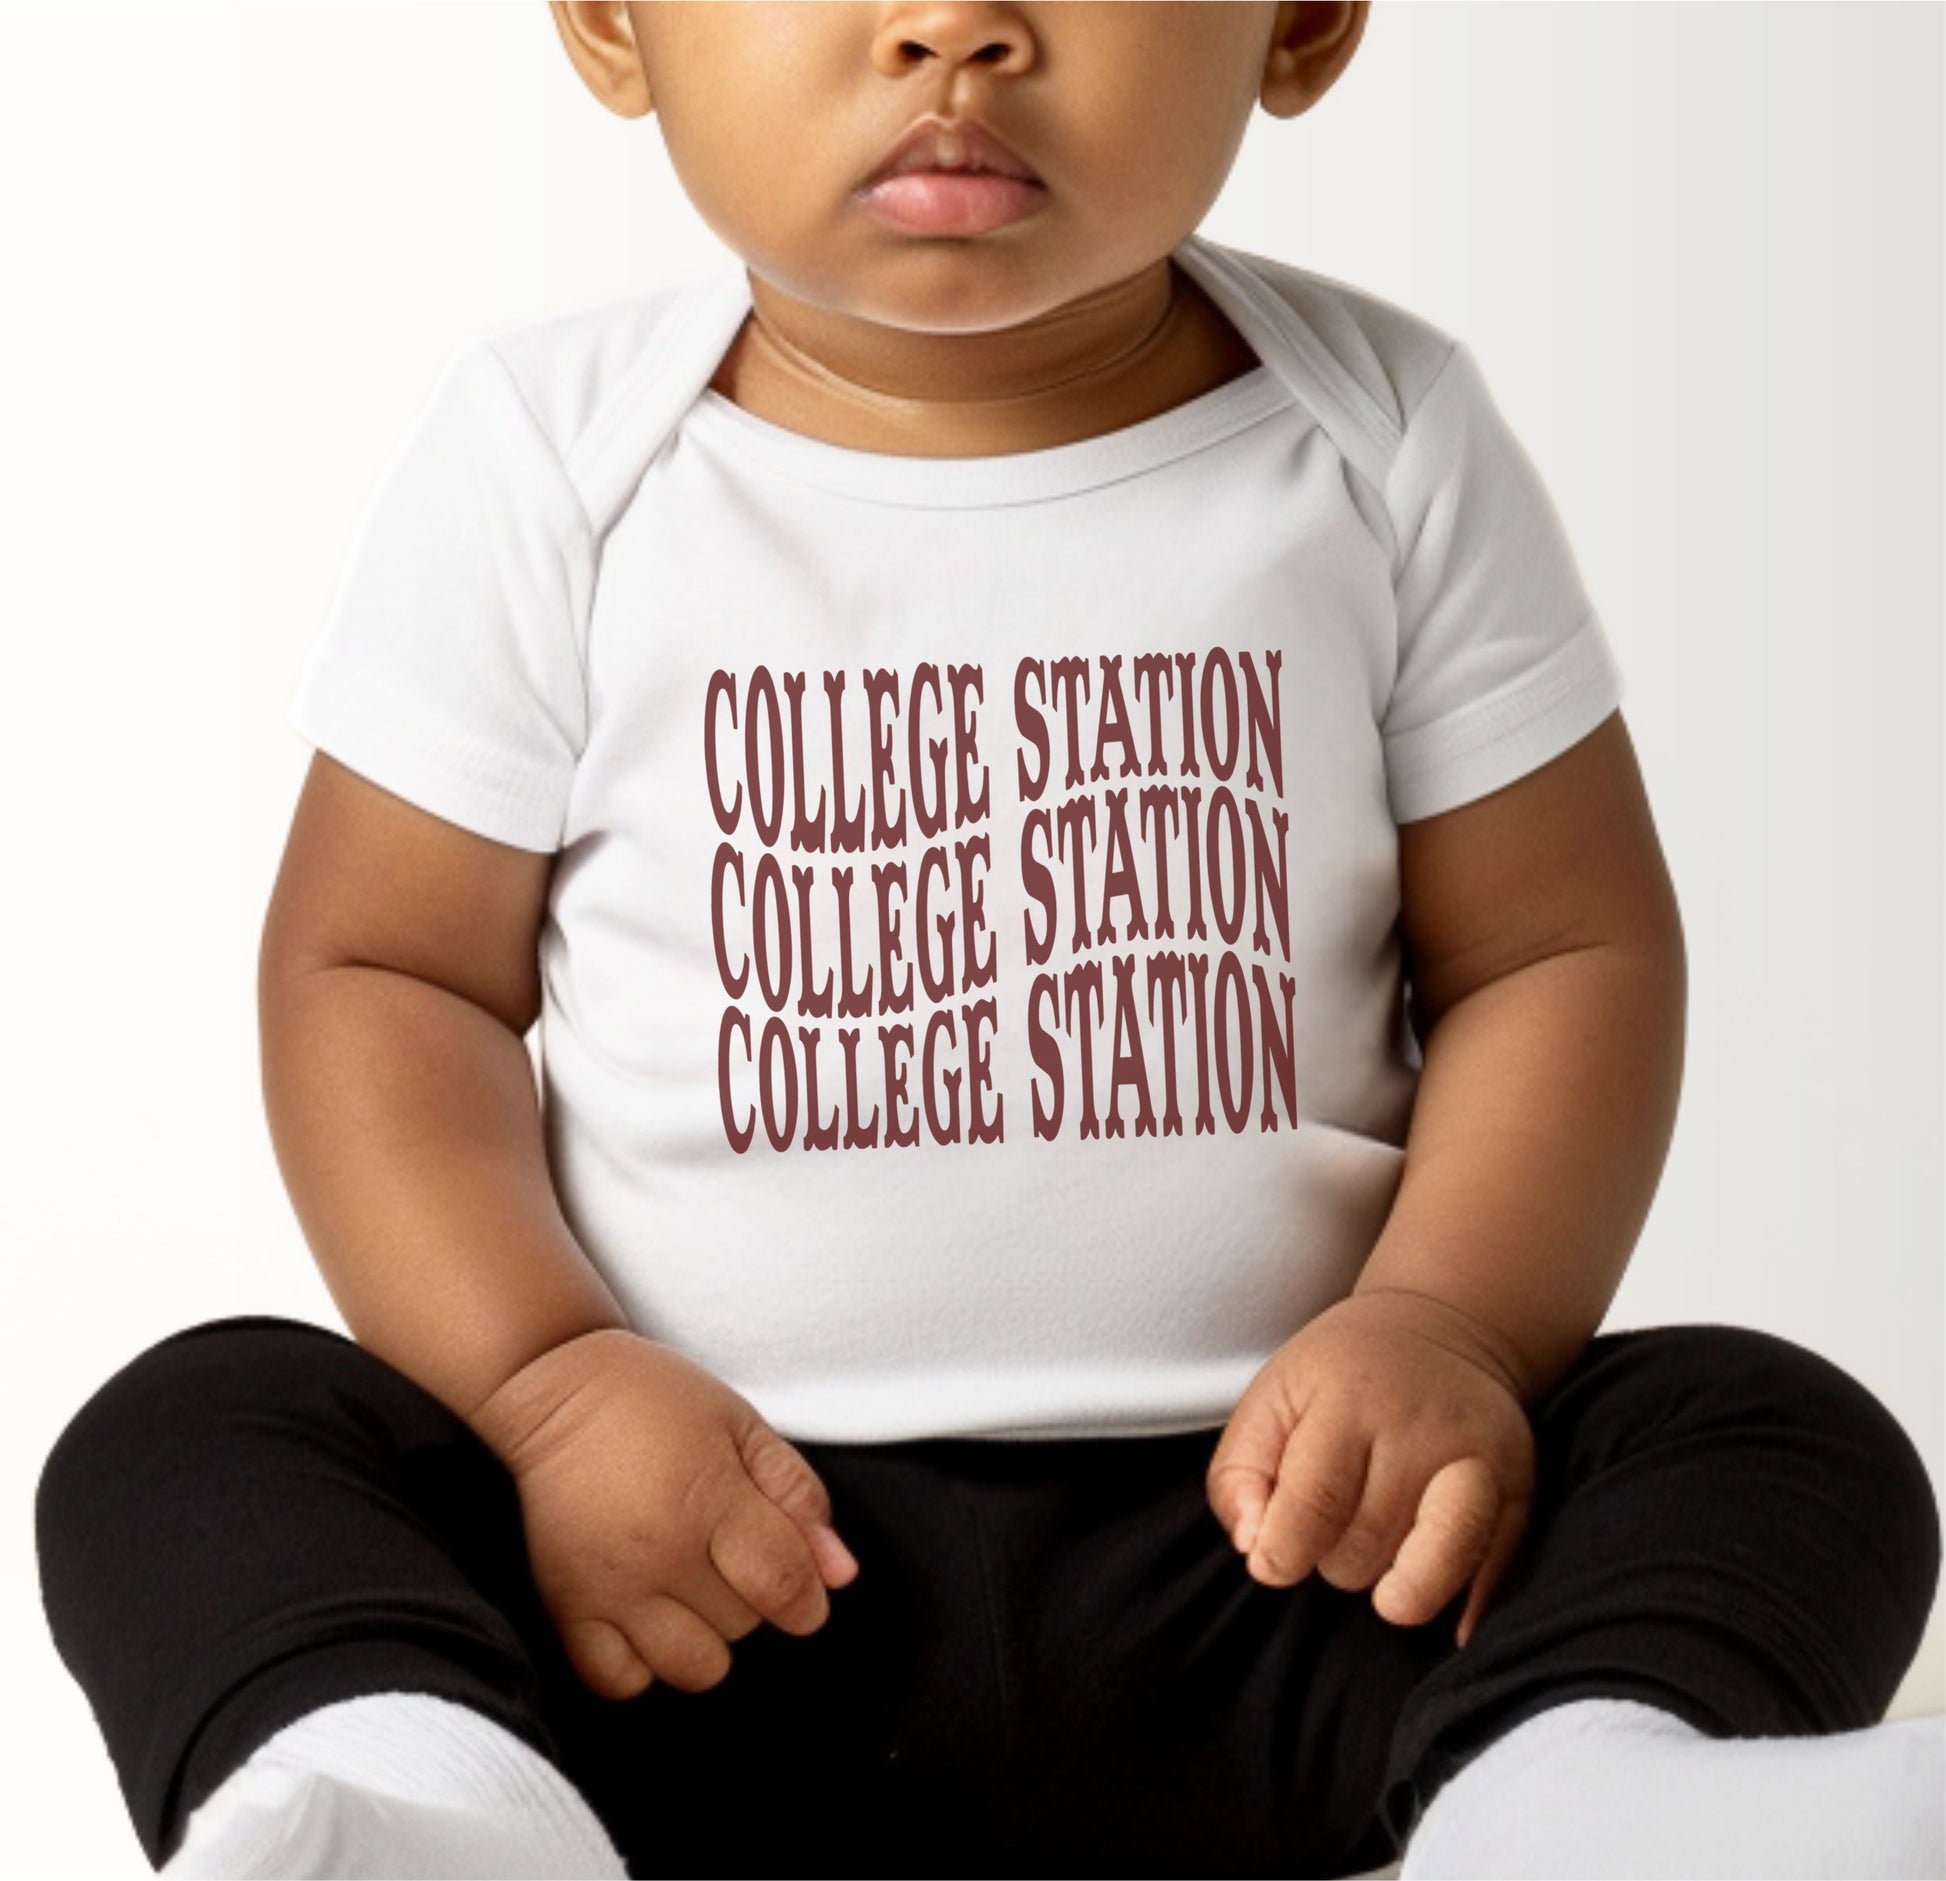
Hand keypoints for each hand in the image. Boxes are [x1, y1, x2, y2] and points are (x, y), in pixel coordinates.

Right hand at [471, 1328, 860, 1699]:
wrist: (556, 1391)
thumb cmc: (657, 1400)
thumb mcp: (744, 1425)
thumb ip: (798, 1496)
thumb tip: (840, 1573)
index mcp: (710, 1498)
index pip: (784, 1584)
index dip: (808, 1595)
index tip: (801, 1586)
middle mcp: (660, 1553)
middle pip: (744, 1624)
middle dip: (752, 1594)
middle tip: (725, 1547)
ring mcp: (609, 1588)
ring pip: (693, 1667)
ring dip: (707, 1637)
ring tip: (690, 1585)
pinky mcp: (566, 1609)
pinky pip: (620, 1682)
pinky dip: (643, 1665)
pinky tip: (649, 1618)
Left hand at [1205, 1289, 1535, 1645]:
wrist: (1439, 1330)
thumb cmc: (1341, 1375)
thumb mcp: (1271, 1398)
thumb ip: (1240, 1473)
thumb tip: (1256, 1549)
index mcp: (1349, 1401)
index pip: (1314, 1505)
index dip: (1282, 1554)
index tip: (1274, 1561)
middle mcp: (1423, 1430)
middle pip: (1366, 1548)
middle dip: (1334, 1557)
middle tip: (1336, 1519)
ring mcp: (1480, 1459)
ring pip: (1428, 1571)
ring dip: (1389, 1581)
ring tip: (1376, 1543)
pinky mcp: (1520, 1487)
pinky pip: (1492, 1569)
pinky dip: (1463, 1603)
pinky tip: (1435, 1608)